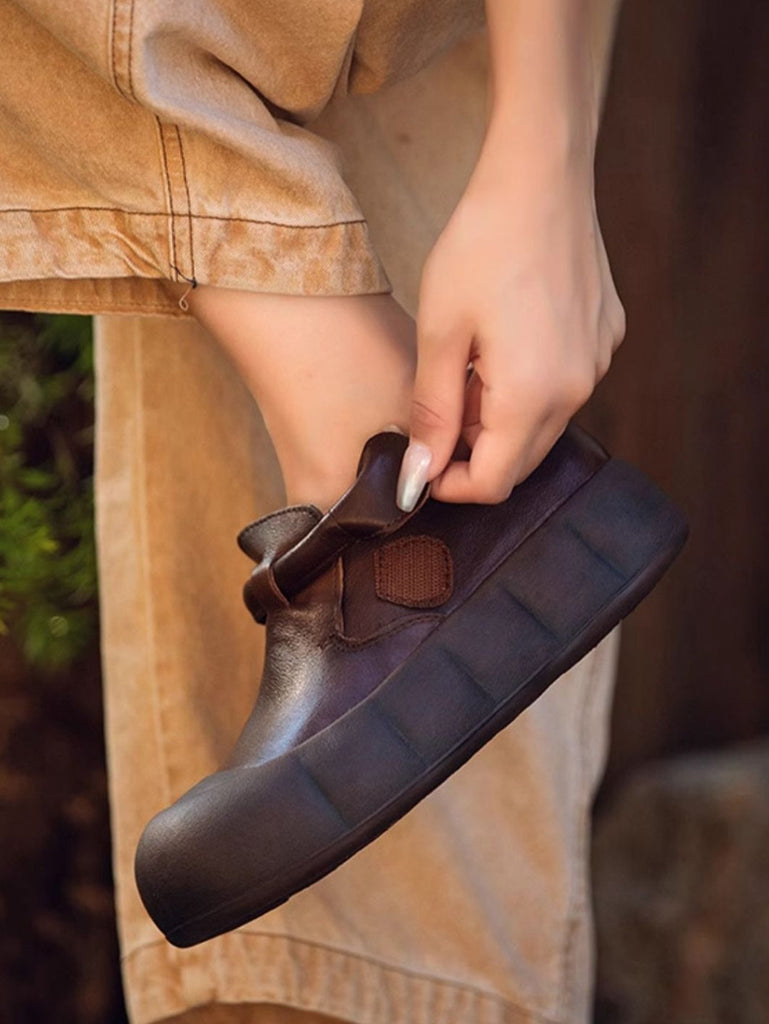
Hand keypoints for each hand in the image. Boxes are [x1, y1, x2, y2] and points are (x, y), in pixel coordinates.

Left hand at [396, 143, 625, 509]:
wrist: (540, 175)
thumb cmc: (481, 245)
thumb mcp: (440, 331)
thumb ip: (431, 412)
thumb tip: (418, 476)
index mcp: (531, 396)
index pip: (493, 482)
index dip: (449, 485)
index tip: (420, 462)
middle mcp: (576, 390)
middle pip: (520, 460)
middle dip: (473, 452)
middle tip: (438, 407)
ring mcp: (597, 364)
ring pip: (542, 427)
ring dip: (500, 420)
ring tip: (468, 368)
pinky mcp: (604, 340)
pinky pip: (563, 388)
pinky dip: (528, 388)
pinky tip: (503, 343)